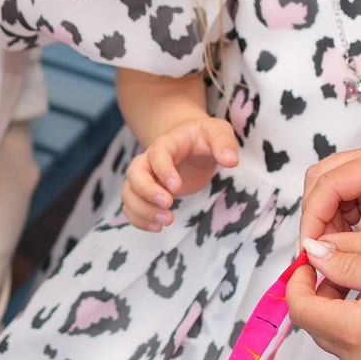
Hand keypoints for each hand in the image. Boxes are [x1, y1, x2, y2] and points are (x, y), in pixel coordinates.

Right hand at [123, 115, 240, 230]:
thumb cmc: (204, 138)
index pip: (157, 154)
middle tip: (169, 205)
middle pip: (134, 174)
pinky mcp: (146, 193)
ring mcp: (145, 177)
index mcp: (167, 143)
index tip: (177, 188)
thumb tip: (231, 161)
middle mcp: (149, 160)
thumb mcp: (218, 132)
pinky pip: (131, 207)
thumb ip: (224, 143)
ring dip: (142, 210)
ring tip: (166, 221)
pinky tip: (157, 228)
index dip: (163, 171)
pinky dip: (138, 219)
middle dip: (147, 192)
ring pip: (129, 193)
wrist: (191, 143)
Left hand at [283, 243, 360, 359]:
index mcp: (353, 331)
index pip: (300, 308)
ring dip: (333, 307)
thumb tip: (313, 253)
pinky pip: (353, 346)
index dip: (296, 280)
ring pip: (332, 335)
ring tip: (357, 276)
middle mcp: (355, 357)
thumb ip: (349, 263)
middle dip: (314, 292)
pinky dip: (351, 321)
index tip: (310, 257)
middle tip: (333, 262)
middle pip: (313, 324)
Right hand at [299, 143, 360, 278]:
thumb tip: (314, 252)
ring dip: (324, 220)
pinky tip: (345, 246)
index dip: (312, 219)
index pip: (328, 183)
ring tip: (334, 253)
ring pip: (326, 187)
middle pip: (321, 178)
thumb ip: (357, 249)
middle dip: (315, 217)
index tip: (307, 253)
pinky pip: (341, 197)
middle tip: (316, 255)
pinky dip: (336, 222)